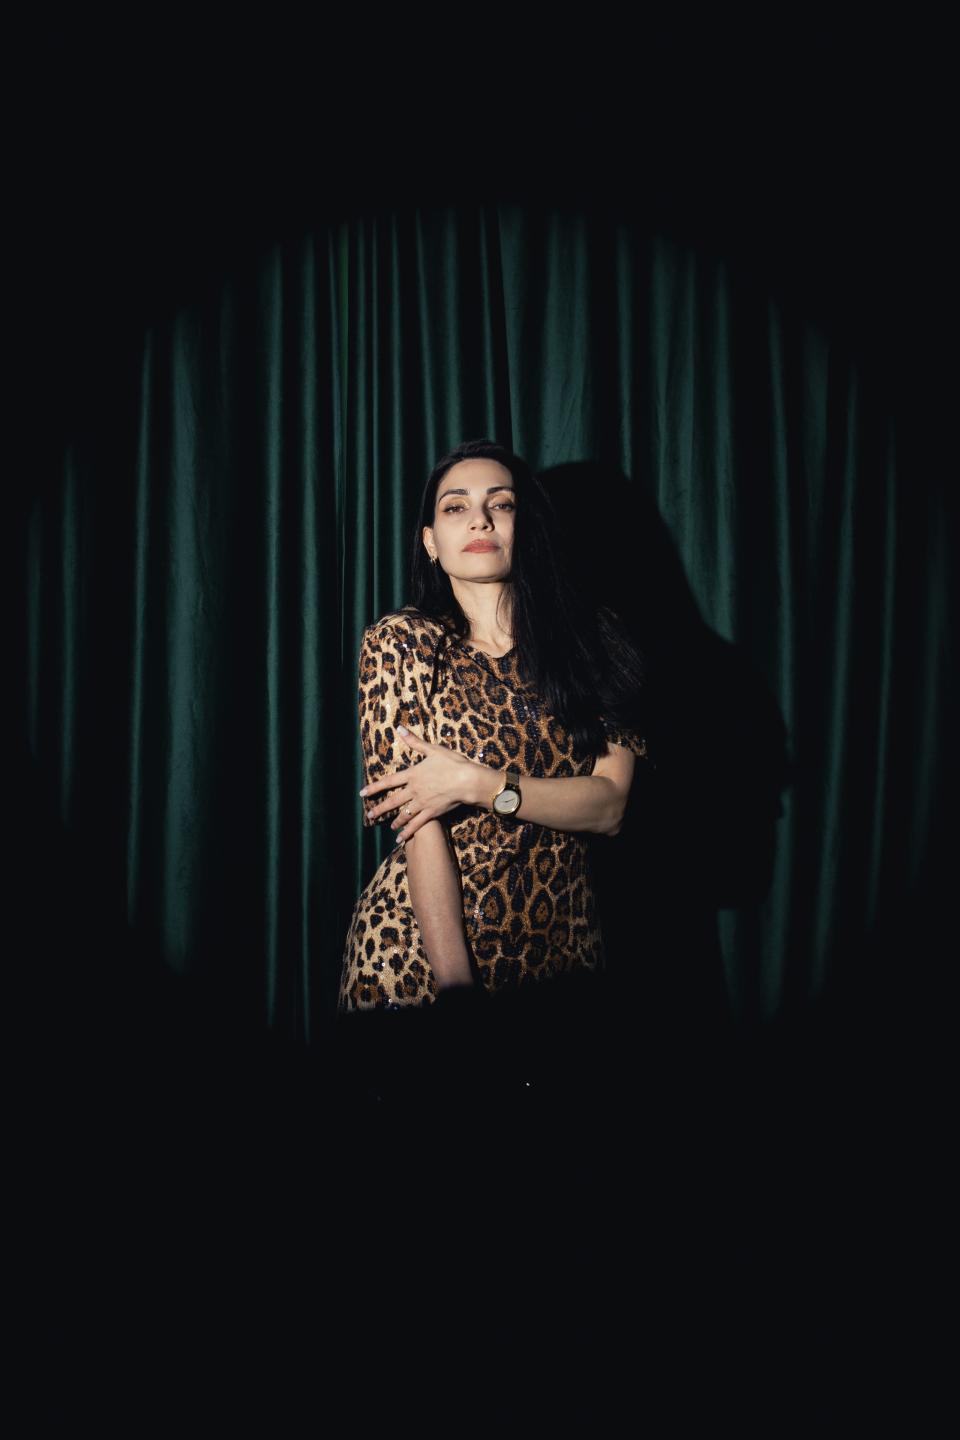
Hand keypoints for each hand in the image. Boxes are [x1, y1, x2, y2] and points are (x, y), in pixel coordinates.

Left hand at [360, 726, 487, 840]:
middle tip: (369, 815)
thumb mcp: (433, 749)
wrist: (467, 780)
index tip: (363, 793)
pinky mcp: (432, 812)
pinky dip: (407, 831)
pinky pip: (416, 824)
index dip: (374, 788)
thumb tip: (399, 728)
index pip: (389, 782)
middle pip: (393, 801)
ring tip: (388, 825)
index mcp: (413, 775)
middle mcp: (414, 790)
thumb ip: (415, 742)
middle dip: (380, 809)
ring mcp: (422, 803)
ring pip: (403, 814)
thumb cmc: (453, 763)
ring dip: (394, 820)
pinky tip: (400, 838)